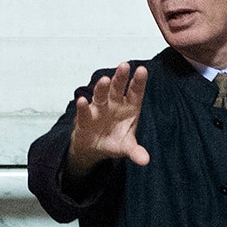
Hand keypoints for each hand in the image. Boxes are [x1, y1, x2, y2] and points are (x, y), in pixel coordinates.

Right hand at [67, 62, 149, 176]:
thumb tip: (145, 161)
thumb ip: (136, 152)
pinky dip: (82, 107)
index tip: (142, 70)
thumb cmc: (114, 140)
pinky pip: (84, 111)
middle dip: (121, 77)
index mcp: (129, 107)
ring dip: (102, 88)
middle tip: (124, 65)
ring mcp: (99, 108)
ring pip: (100, 95)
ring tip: (104, 80)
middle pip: (118, 88)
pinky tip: (81, 101)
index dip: (139, 82)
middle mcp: (114, 103)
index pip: (136, 92)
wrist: (94, 148)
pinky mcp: (85, 117)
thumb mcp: (126, 147)